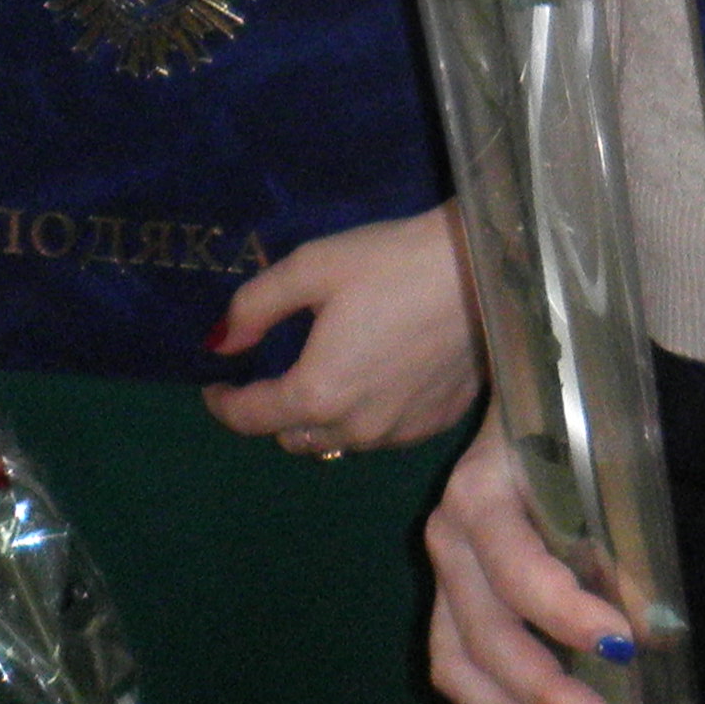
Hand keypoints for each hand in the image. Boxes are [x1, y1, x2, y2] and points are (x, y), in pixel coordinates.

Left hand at [202, 206, 484, 459]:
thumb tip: (219, 343)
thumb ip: (254, 307)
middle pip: (293, 437)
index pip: (249, 418)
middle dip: (275, 410)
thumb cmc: (395, 262)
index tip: (217, 383)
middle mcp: (355, 427)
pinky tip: (382, 376)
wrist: (487, 269)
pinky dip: (368, 415)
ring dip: (323, 418)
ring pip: (339, 441)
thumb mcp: (313, 266)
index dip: (223, 402)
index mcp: (316, 393)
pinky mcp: (437, 424)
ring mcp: (400, 432)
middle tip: (280, 370)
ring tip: (332, 374)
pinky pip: (383, 434)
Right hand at [422, 412, 635, 703]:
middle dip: (544, 686)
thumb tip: (652, 622)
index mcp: (484, 490)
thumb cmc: (576, 424)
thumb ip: (623, 541)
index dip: (569, 615)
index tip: (627, 645)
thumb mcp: (603, 466)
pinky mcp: (447, 592)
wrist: (524, 388)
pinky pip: (454, 661)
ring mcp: (442, 565)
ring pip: (458, 659)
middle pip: (483, 630)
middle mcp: (450, 531)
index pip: (519, 570)